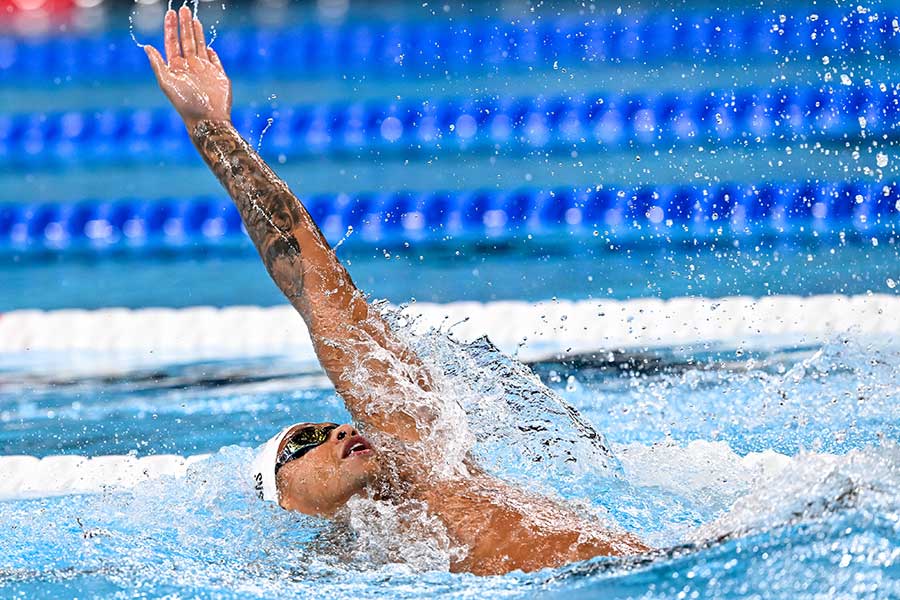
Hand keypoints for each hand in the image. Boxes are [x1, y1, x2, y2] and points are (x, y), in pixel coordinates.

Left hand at [145, 7, 231, 131]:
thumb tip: (146, 46)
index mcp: (176, 68)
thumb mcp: (167, 82)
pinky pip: (215, 61)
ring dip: (197, 32)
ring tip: (193, 18)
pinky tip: (208, 46)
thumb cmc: (186, 103)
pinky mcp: (219, 76)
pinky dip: (211, 53)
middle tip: (183, 8)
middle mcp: (189, 67)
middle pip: (186, 41)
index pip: (172, 43)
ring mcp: (205, 71)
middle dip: (184, 25)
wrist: (208, 119)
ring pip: (200, 46)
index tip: (171, 13)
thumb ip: (157, 64)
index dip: (171, 28)